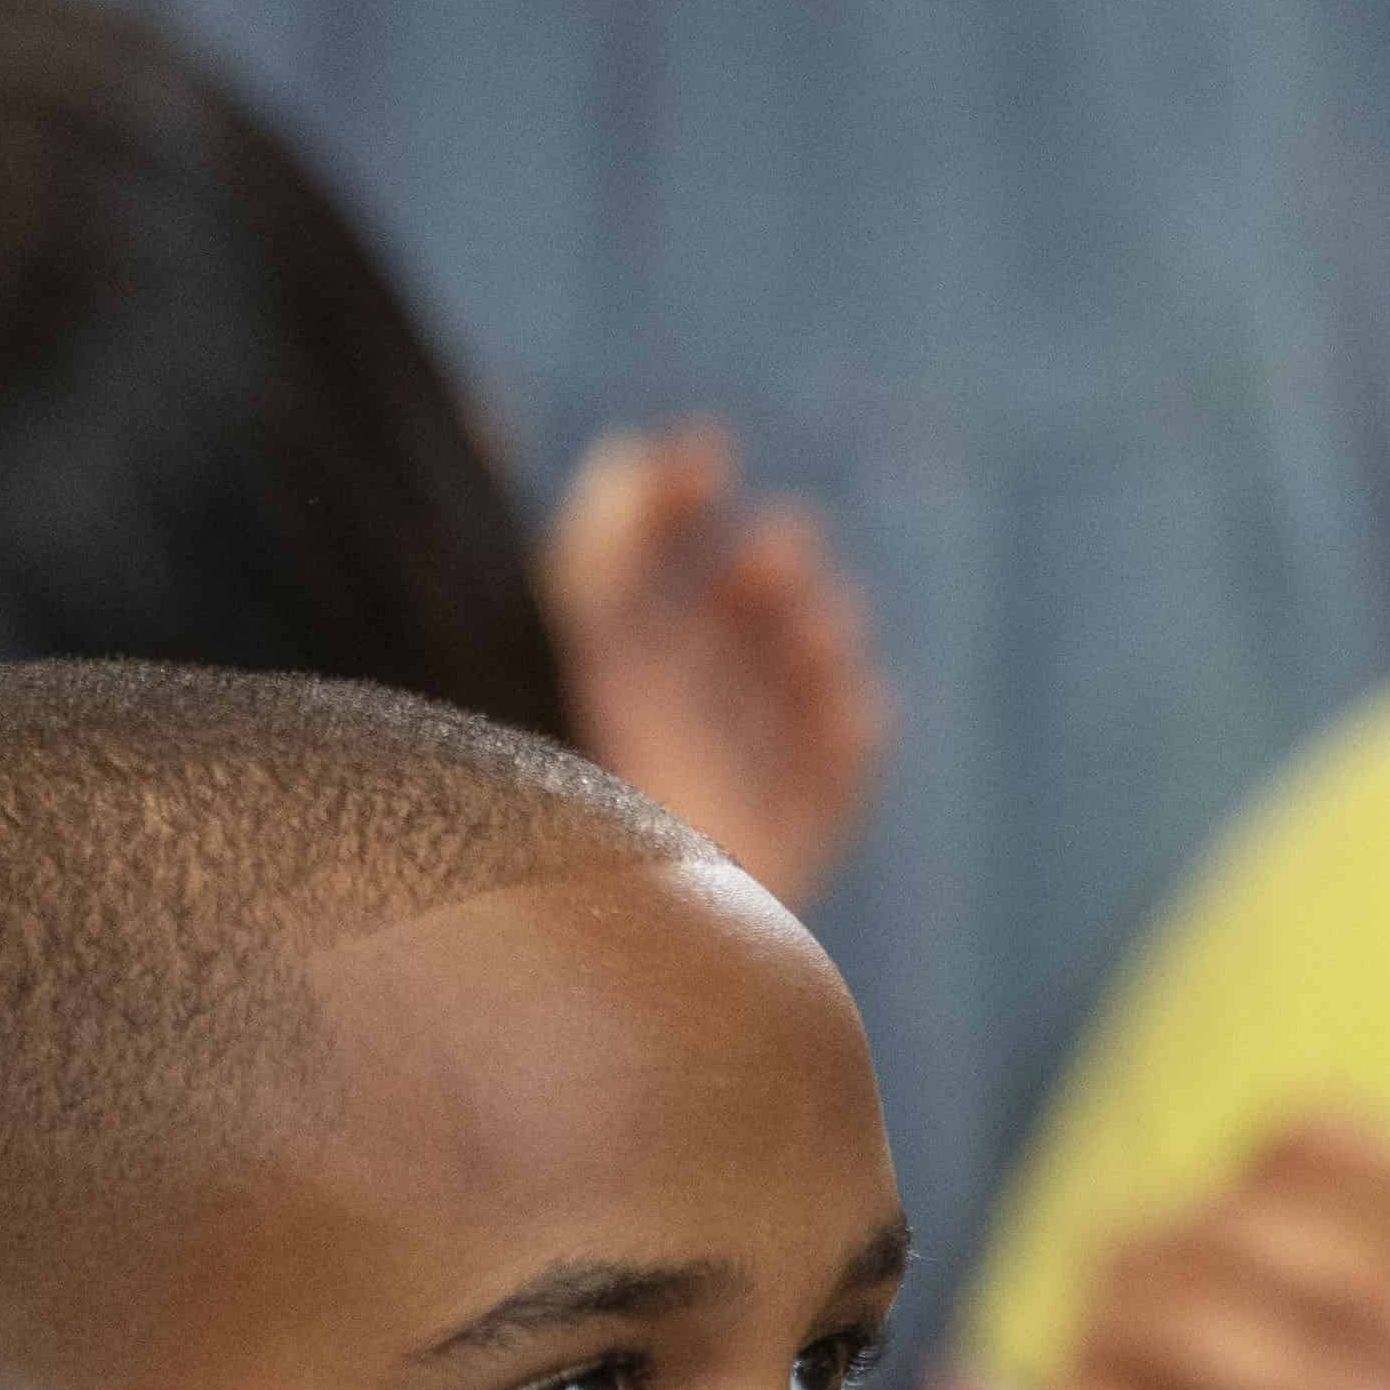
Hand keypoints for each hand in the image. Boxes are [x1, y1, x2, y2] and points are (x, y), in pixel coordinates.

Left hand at [544, 425, 893, 902]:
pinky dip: (849, 738)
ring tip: (821, 623)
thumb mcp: (562, 642)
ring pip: (783, 692)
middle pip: (721, 620)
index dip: (672, 496)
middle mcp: (645, 721)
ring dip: (815, 641)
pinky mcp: (768, 856)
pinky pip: (825, 785)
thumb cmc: (534, 787)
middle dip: (764, 568)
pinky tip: (855, 702)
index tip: (706, 446)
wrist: (563, 942)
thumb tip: (637, 451)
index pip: (633, 561)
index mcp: (576, 661)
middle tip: (783, 540)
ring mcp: (713, 788)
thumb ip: (600, 550)